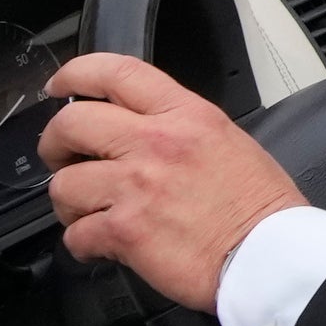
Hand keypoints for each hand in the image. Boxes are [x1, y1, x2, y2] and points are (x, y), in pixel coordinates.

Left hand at [37, 53, 306, 313]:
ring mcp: (137, 187)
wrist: (271, 254)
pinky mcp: (125, 231)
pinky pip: (75, 235)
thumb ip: (178, 128)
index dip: (75, 74)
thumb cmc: (260, 207)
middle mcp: (156, 143)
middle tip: (64, 159)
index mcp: (186, 115)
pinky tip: (103, 245)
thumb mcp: (227, 140)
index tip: (60, 87)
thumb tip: (139, 130)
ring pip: (63, 184)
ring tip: (89, 213)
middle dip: (55, 144)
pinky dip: (83, 244)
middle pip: (71, 124)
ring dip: (70, 202)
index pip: (116, 72)